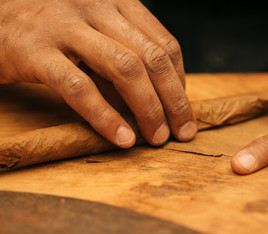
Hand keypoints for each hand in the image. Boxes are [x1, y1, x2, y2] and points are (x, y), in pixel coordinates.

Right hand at [0, 0, 196, 147]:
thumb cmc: (54, 31)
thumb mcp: (97, 34)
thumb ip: (125, 58)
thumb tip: (157, 99)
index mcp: (117, 2)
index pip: (165, 44)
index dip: (180, 81)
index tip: (182, 108)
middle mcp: (96, 7)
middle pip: (152, 58)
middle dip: (173, 100)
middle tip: (181, 131)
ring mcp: (66, 26)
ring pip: (125, 69)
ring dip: (148, 109)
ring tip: (157, 137)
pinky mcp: (37, 51)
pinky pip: (80, 88)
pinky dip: (105, 117)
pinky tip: (121, 138)